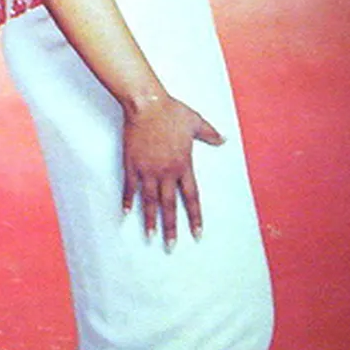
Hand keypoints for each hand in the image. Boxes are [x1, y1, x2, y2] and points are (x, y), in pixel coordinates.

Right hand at [121, 94, 224, 248]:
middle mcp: (166, 172)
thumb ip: (210, 133)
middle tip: (171, 247)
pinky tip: (126, 212)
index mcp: (184, 165)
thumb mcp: (195, 121)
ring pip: (150, 201)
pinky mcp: (132, 163)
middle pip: (170, 206)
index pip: (191, 197)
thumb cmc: (171, 110)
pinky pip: (130, 187)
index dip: (195, 217)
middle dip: (171, 228)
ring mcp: (148, 169)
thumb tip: (224, 139)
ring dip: (150, 220)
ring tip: (150, 237)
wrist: (147, 103)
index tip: (197, 234)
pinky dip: (128, 200)